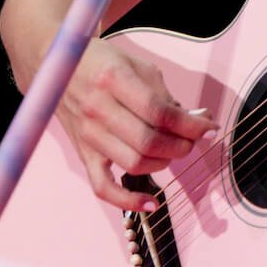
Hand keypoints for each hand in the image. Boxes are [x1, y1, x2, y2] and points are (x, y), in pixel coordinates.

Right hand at [56, 39, 217, 213]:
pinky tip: (151, 204)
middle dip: (182, 145)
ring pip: (134, 163)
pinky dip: (127, 201)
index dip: (191, 125)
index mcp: (113, 78)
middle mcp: (98, 107)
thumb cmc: (102, 62)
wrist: (57, 65)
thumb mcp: (136, 64)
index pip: (160, 112)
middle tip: (193, 140)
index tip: (210, 127)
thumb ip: (165, 95)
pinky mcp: (82, 153)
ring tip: (173, 151)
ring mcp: (88, 134)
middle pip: (149, 141)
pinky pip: (103, 187)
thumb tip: (197, 122)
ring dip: (164, 163)